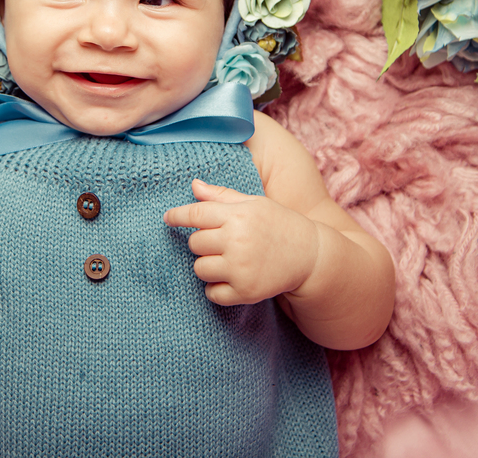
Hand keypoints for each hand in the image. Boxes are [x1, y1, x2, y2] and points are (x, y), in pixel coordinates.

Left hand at [162, 179, 320, 305]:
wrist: (309, 254)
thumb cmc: (277, 223)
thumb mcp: (253, 202)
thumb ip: (221, 196)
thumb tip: (193, 185)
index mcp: (238, 215)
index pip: (195, 214)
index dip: (177, 216)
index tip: (168, 218)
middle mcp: (238, 241)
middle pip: (195, 244)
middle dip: (202, 243)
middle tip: (220, 242)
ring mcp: (241, 268)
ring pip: (199, 269)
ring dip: (207, 265)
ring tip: (227, 260)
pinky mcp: (246, 291)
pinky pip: (211, 293)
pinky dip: (216, 288)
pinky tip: (231, 278)